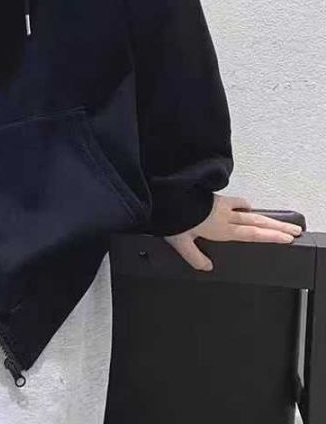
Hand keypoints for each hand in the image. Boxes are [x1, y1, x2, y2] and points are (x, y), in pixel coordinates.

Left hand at [164, 194, 302, 270]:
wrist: (166, 194)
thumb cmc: (174, 218)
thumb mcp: (181, 243)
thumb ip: (195, 257)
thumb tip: (208, 268)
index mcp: (221, 229)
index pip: (252, 234)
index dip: (271, 237)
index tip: (288, 238)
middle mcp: (225, 216)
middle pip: (257, 222)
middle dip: (277, 227)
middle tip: (295, 231)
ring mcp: (221, 204)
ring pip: (249, 211)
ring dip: (264, 217)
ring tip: (277, 222)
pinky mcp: (214, 196)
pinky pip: (234, 201)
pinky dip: (244, 205)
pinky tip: (246, 206)